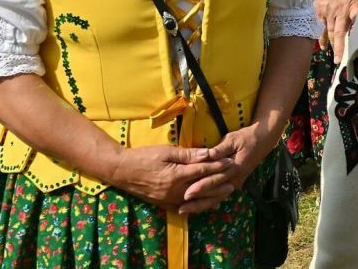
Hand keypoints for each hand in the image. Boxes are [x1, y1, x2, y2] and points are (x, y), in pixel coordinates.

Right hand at [108, 144, 230, 208]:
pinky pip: (186, 206)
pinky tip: (209, 202)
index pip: (203, 170)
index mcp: (176, 175)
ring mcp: (169, 199)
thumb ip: (188, 154)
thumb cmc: (144, 157)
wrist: (122, 171)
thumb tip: (208, 153)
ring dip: (214, 195)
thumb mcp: (166, 151)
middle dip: (220, 182)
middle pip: (203, 187)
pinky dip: (199, 204)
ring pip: (197, 199)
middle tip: (235, 177)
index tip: (231, 161)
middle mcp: (174, 190)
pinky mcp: (164, 203)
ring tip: (227, 191)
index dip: (219, 166)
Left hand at [178, 124, 271, 214]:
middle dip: (198, 202)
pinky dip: (208, 202)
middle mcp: (235, 179)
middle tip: (181, 209)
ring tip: (185, 210)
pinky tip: (197, 206)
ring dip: (201, 205)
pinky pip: (220, 195)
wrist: (263, 140)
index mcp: (234, 168)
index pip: (215, 180)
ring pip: (217, 198)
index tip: (187, 194)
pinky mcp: (234, 183)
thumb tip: (207, 155)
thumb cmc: (247, 137)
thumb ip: (220, 149)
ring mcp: (235, 183)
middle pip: (215, 195)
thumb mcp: (233, 139)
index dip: (200, 188)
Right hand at [316, 0, 357, 60]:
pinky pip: (319, 27)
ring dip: (330, 45)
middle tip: (338, 60)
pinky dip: (321, 37)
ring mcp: (327, 13)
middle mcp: (339, 11)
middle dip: (339, 47)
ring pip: (327, 32)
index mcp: (352, 5)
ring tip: (332, 55)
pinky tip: (323, 45)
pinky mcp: (318, 12)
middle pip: (338, 33)